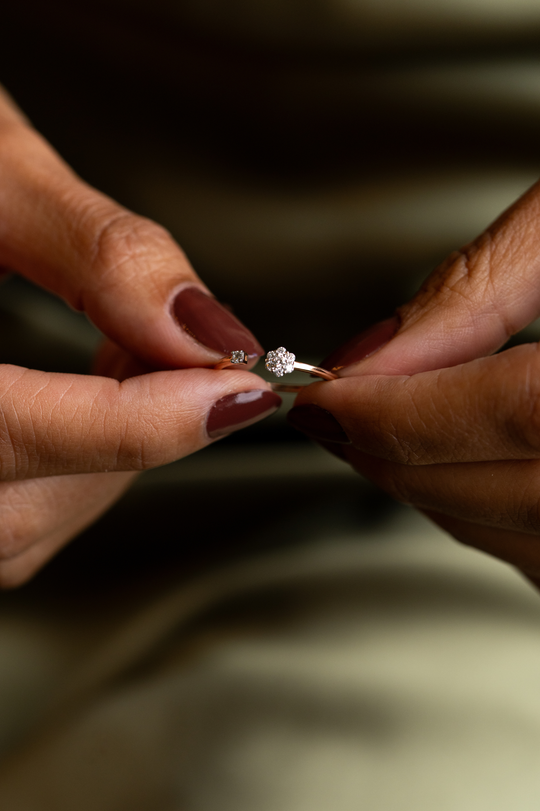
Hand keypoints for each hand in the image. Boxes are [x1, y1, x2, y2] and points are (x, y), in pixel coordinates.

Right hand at [0, 86, 278, 585]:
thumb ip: (99, 254)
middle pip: (25, 505)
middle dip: (135, 434)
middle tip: (184, 350)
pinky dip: (76, 470)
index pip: (17, 431)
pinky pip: (11, 521)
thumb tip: (205, 331)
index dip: (145, 419)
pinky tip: (92, 404)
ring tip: (130, 360)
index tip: (239, 388)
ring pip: (22, 529)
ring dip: (111, 455)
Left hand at [288, 177, 539, 583]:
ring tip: (377, 432)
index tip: (328, 393)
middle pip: (513, 492)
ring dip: (426, 489)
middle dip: (396, 454)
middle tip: (334, 412)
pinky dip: (477, 513)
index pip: (525, 413)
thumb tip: (374, 354)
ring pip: (518, 537)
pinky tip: (446, 465)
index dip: (406, 410)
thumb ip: (481, 289)